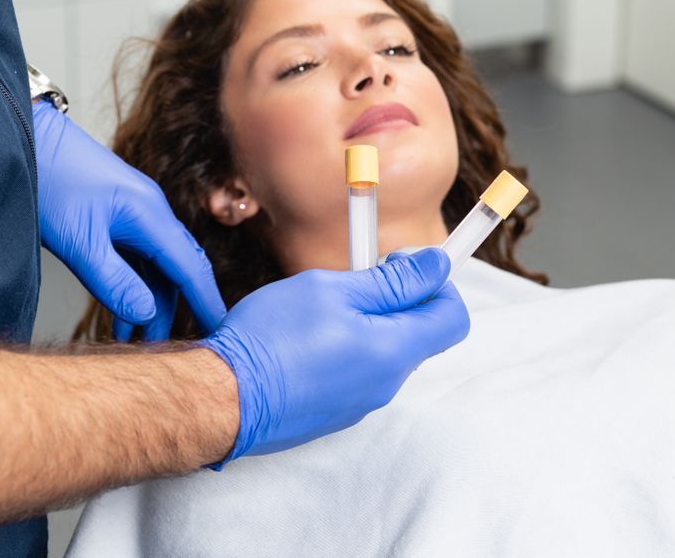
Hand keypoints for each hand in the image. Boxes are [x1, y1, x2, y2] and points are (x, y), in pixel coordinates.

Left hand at [32, 101, 226, 337]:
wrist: (22, 137)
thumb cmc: (48, 181)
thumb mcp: (78, 240)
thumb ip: (113, 280)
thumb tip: (146, 314)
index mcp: (149, 215)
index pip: (190, 267)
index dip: (206, 302)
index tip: (220, 332)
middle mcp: (150, 213)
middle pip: (176, 269)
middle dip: (174, 310)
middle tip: (161, 349)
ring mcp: (134, 212)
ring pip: (155, 265)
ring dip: (148, 301)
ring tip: (130, 338)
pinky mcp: (116, 214)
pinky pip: (137, 255)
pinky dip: (134, 284)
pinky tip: (119, 308)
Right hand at [202, 247, 469, 466]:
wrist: (221, 399)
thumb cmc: (272, 339)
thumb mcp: (334, 291)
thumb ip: (392, 281)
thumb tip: (436, 265)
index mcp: (394, 351)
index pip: (453, 317)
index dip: (436, 284)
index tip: (403, 263)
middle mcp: (386, 384)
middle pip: (418, 333)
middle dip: (396, 299)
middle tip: (354, 279)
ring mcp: (360, 403)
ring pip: (384, 350)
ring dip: (366, 322)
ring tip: (321, 308)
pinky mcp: (335, 412)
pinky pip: (357, 371)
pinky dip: (345, 347)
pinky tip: (305, 337)